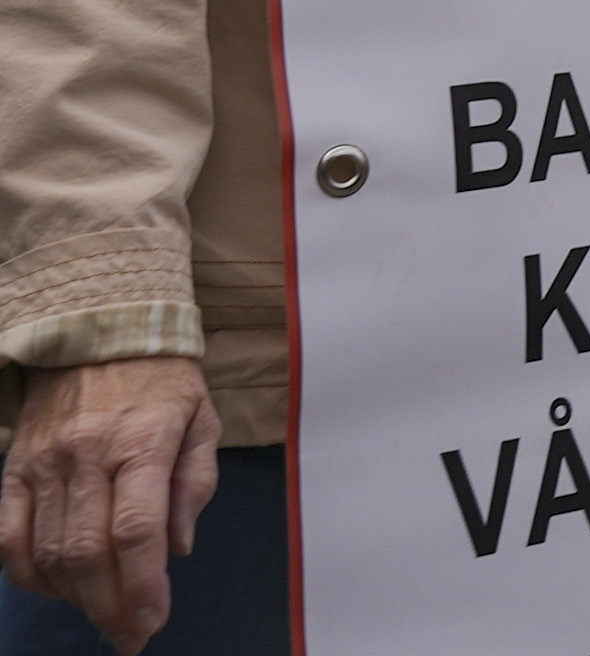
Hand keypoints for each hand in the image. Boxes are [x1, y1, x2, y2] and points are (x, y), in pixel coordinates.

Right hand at [0, 355, 218, 651]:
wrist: (98, 331)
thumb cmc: (163, 381)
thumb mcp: (204, 419)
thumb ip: (194, 484)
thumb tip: (179, 549)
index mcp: (143, 441)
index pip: (137, 529)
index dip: (143, 585)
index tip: (152, 623)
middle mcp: (86, 455)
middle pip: (89, 552)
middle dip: (109, 606)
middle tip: (129, 635)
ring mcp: (43, 464)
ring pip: (49, 552)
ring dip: (75, 597)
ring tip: (102, 614)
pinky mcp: (12, 469)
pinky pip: (10, 538)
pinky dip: (30, 575)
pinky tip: (59, 589)